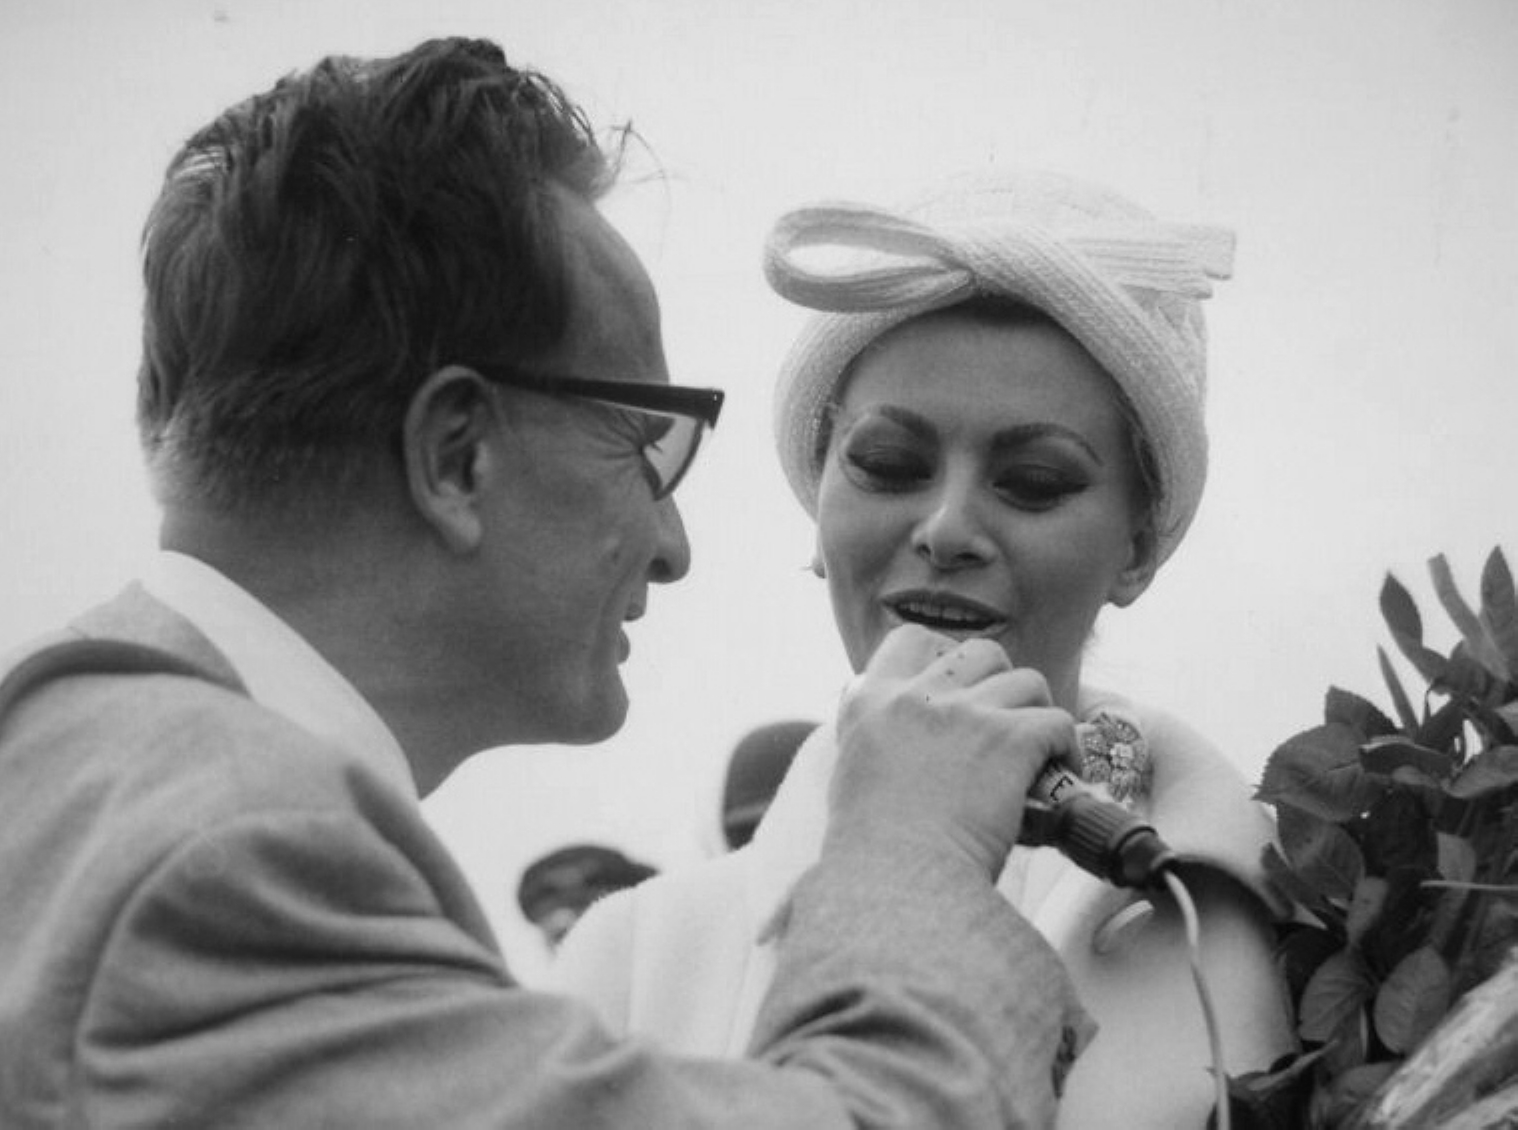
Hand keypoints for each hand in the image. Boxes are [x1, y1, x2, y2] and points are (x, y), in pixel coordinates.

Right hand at [825, 624, 1077, 877]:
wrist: (896, 882)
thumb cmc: (871, 852)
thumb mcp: (852, 777)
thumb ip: (876, 744)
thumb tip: (905, 746)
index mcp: (870, 702)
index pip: (910, 640)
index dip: (942, 656)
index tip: (958, 689)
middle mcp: (917, 696)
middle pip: (979, 652)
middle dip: (1001, 682)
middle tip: (1006, 724)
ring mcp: (965, 713)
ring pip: (1026, 680)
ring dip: (1037, 714)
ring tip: (1039, 753)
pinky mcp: (1010, 738)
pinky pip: (1058, 721)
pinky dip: (1066, 748)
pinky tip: (1058, 778)